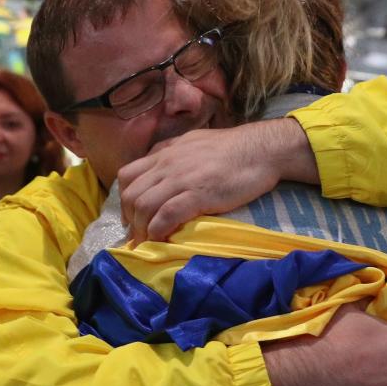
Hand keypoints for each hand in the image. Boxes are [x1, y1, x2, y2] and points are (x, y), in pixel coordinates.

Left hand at [118, 118, 317, 241]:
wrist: (260, 150)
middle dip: (130, 219)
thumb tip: (161, 163)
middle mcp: (167, 164)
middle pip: (131, 195)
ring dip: (142, 229)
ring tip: (148, 243)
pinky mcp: (197, 194)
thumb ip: (174, 152)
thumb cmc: (233, 148)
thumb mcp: (194, 142)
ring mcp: (180, 179)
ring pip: (144, 206)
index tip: (133, 216)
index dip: (125, 199)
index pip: (127, 175)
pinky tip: (162, 240)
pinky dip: (158, 231)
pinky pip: (166, 215)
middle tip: (138, 235)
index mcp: (165, 153)